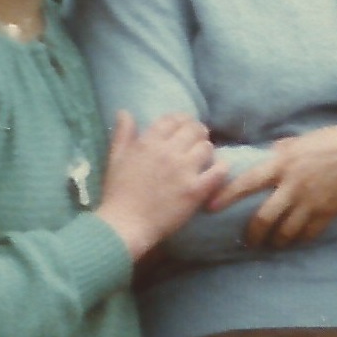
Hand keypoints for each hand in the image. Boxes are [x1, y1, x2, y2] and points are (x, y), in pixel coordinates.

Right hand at [92, 111, 223, 261]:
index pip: (172, 120)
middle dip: (197, 132)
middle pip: (193, 130)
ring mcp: (184, 171)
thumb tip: (125, 112)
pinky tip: (216, 171)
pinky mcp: (196, 190)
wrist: (125, 224)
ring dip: (206, 150)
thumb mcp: (115, 159)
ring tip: (203, 157)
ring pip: (207, 147)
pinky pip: (219, 171)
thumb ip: (123, 134)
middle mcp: (168, 152)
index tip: (183, 126)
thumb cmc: (118, 193)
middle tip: (197, 139)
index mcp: (148, 143)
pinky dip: (221, 168)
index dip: (181, 120)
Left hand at [218, 118, 336, 247]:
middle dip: (253, 233)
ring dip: (275, 241)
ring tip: (271, 244)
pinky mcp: (328, 212)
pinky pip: (308, 234)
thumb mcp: (301, 140)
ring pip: (285, 231)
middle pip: (264, 218)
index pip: (247, 183)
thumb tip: (265, 157)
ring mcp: (311, 202)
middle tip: (248, 240)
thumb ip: (281, 152)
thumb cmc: (333, 140)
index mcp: (283, 163)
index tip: (210, 207)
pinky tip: (294, 240)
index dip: (226, 196)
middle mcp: (293, 185)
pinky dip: (299, 239)